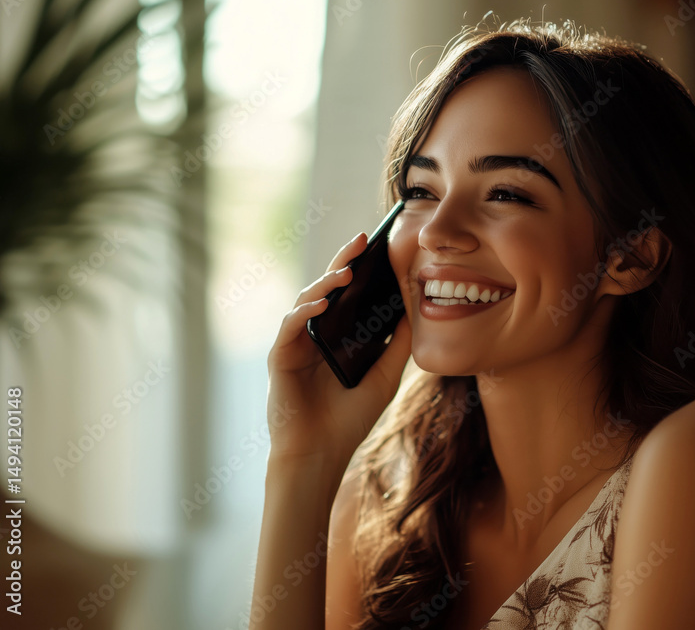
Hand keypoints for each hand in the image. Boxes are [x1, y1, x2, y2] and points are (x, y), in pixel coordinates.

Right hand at [264, 232, 412, 466]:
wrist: (321, 455)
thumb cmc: (349, 419)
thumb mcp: (384, 377)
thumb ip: (396, 345)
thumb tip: (413, 311)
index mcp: (336, 336)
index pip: (347, 294)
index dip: (359, 268)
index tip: (378, 245)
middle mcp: (314, 335)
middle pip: (326, 289)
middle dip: (342, 261)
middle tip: (360, 240)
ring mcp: (296, 344)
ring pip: (306, 301)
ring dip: (325, 284)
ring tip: (346, 272)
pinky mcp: (281, 359)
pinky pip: (290, 328)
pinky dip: (303, 313)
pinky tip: (321, 304)